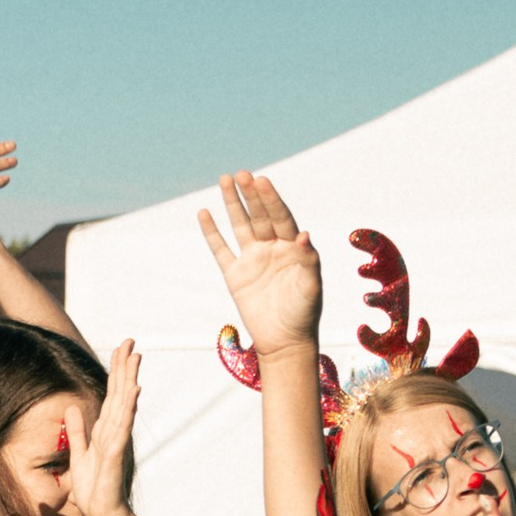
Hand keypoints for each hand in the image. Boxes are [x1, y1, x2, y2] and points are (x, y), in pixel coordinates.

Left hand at [66, 339, 139, 515]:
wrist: (101, 512)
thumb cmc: (93, 488)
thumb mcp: (79, 454)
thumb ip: (77, 432)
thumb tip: (72, 408)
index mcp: (104, 430)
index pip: (111, 395)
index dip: (115, 371)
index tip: (120, 348)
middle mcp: (113, 431)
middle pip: (119, 393)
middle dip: (124, 367)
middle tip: (131, 341)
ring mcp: (117, 440)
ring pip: (123, 404)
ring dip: (129, 380)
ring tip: (135, 357)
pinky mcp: (115, 453)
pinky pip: (121, 427)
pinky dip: (127, 408)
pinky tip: (133, 391)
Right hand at [197, 171, 322, 354]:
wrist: (284, 341)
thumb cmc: (304, 314)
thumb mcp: (311, 287)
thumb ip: (308, 260)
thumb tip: (303, 235)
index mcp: (292, 248)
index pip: (280, 216)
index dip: (271, 199)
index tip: (261, 181)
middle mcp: (271, 248)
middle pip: (259, 215)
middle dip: (250, 195)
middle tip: (241, 174)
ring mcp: (252, 260)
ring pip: (240, 225)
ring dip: (232, 203)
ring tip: (225, 180)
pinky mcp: (235, 275)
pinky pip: (220, 249)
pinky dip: (212, 232)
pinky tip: (205, 213)